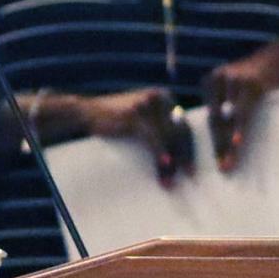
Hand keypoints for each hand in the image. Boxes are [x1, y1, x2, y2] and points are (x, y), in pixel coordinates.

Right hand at [78, 88, 193, 186]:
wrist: (87, 112)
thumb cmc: (115, 119)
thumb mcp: (142, 117)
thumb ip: (160, 124)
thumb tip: (180, 154)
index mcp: (165, 97)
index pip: (184, 126)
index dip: (190, 149)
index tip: (191, 168)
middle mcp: (159, 97)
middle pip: (179, 131)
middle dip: (184, 156)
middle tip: (188, 175)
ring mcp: (147, 105)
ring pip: (168, 137)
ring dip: (171, 162)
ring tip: (169, 180)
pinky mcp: (135, 114)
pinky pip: (153, 138)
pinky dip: (160, 153)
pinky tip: (164, 164)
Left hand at [203, 41, 278, 171]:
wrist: (277, 56)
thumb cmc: (256, 78)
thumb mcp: (234, 89)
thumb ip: (225, 107)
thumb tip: (221, 138)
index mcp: (209, 83)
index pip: (206, 117)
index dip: (209, 140)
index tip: (212, 162)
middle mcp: (217, 80)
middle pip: (214, 119)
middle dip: (218, 146)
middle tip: (222, 168)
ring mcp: (233, 82)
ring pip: (228, 119)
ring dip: (227, 143)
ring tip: (228, 162)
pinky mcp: (252, 84)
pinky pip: (244, 112)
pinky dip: (240, 128)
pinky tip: (237, 142)